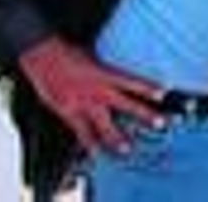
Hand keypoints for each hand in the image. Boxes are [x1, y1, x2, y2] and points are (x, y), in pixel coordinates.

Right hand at [17, 36, 163, 153]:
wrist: (42, 55)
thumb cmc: (67, 53)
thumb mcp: (93, 57)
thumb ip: (105, 70)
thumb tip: (116, 76)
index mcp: (105, 73)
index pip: (132, 81)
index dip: (148, 87)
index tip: (165, 92)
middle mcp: (98, 90)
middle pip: (127, 105)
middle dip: (144, 115)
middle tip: (161, 123)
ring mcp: (83, 103)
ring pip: (105, 124)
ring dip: (117, 139)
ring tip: (128, 150)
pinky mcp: (68, 112)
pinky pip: (81, 132)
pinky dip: (89, 144)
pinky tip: (96, 154)